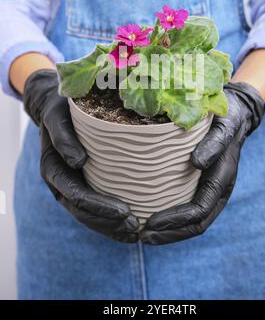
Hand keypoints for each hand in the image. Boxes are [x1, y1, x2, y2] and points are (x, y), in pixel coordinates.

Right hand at [24, 69, 138, 242]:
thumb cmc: (60, 109)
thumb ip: (63, 136)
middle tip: (134, 226)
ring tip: (135, 232)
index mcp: (52, 168)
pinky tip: (131, 228)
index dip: (99, 207)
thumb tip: (77, 161)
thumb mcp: (58, 116)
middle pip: (82, 211)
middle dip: (108, 222)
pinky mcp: (84, 184)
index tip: (125, 211)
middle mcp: (61, 183)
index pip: (75, 195)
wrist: (56, 107)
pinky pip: (94, 208)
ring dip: (110, 227)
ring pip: (88, 216)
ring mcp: (71, 186)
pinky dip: (110, 221)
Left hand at [140, 82, 264, 244]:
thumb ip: (214, 143)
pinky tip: (150, 216)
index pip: (199, 210)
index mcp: (223, 179)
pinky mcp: (201, 185)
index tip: (150, 223)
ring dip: (169, 233)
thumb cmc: (226, 118)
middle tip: (141, 237)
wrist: (235, 114)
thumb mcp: (223, 126)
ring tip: (142, 235)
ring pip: (192, 223)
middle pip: (195, 225)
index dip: (175, 220)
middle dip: (169, 234)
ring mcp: (210, 191)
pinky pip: (187, 209)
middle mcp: (218, 191)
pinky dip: (171, 219)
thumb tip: (197, 163)